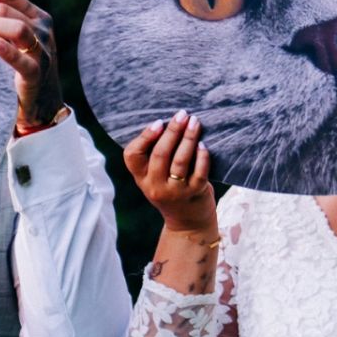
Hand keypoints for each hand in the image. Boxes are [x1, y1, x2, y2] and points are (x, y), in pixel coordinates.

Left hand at [0, 0, 64, 131]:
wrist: (42, 106)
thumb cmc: (20, 70)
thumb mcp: (12, 42)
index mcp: (36, 17)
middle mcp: (42, 29)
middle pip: (5, 11)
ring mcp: (42, 51)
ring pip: (16, 28)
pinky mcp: (37, 73)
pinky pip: (23, 60)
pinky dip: (9, 52)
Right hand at [125, 110, 215, 235]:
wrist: (187, 222)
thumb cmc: (170, 190)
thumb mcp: (154, 177)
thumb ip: (154, 156)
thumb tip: (168, 122)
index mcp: (141, 178)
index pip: (132, 156)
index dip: (144, 137)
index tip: (158, 122)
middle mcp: (155, 186)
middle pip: (160, 154)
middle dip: (172, 131)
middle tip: (182, 114)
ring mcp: (175, 192)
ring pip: (180, 161)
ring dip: (188, 138)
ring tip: (195, 122)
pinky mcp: (194, 194)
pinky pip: (199, 172)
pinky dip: (202, 157)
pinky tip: (203, 145)